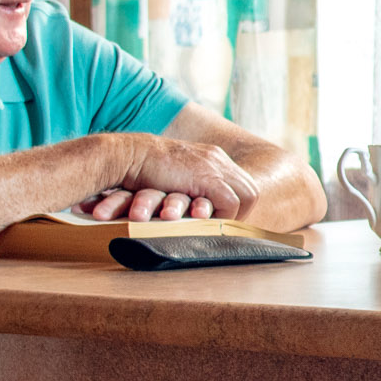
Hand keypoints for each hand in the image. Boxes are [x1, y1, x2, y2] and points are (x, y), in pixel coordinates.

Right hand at [103, 135, 259, 221]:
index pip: (242, 183)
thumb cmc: (145, 170)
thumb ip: (192, 185)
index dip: (237, 204)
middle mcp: (218, 159)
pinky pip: (230, 202)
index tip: (222, 216)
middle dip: (242, 210)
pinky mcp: (207, 178)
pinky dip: (223, 215)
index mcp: (213, 156)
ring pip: (248, 195)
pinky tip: (206, 220)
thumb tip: (200, 205)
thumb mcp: (176, 175)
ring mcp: (215, 166)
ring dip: (234, 213)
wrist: (130, 155)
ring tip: (219, 224)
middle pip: (251, 189)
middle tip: (225, 224)